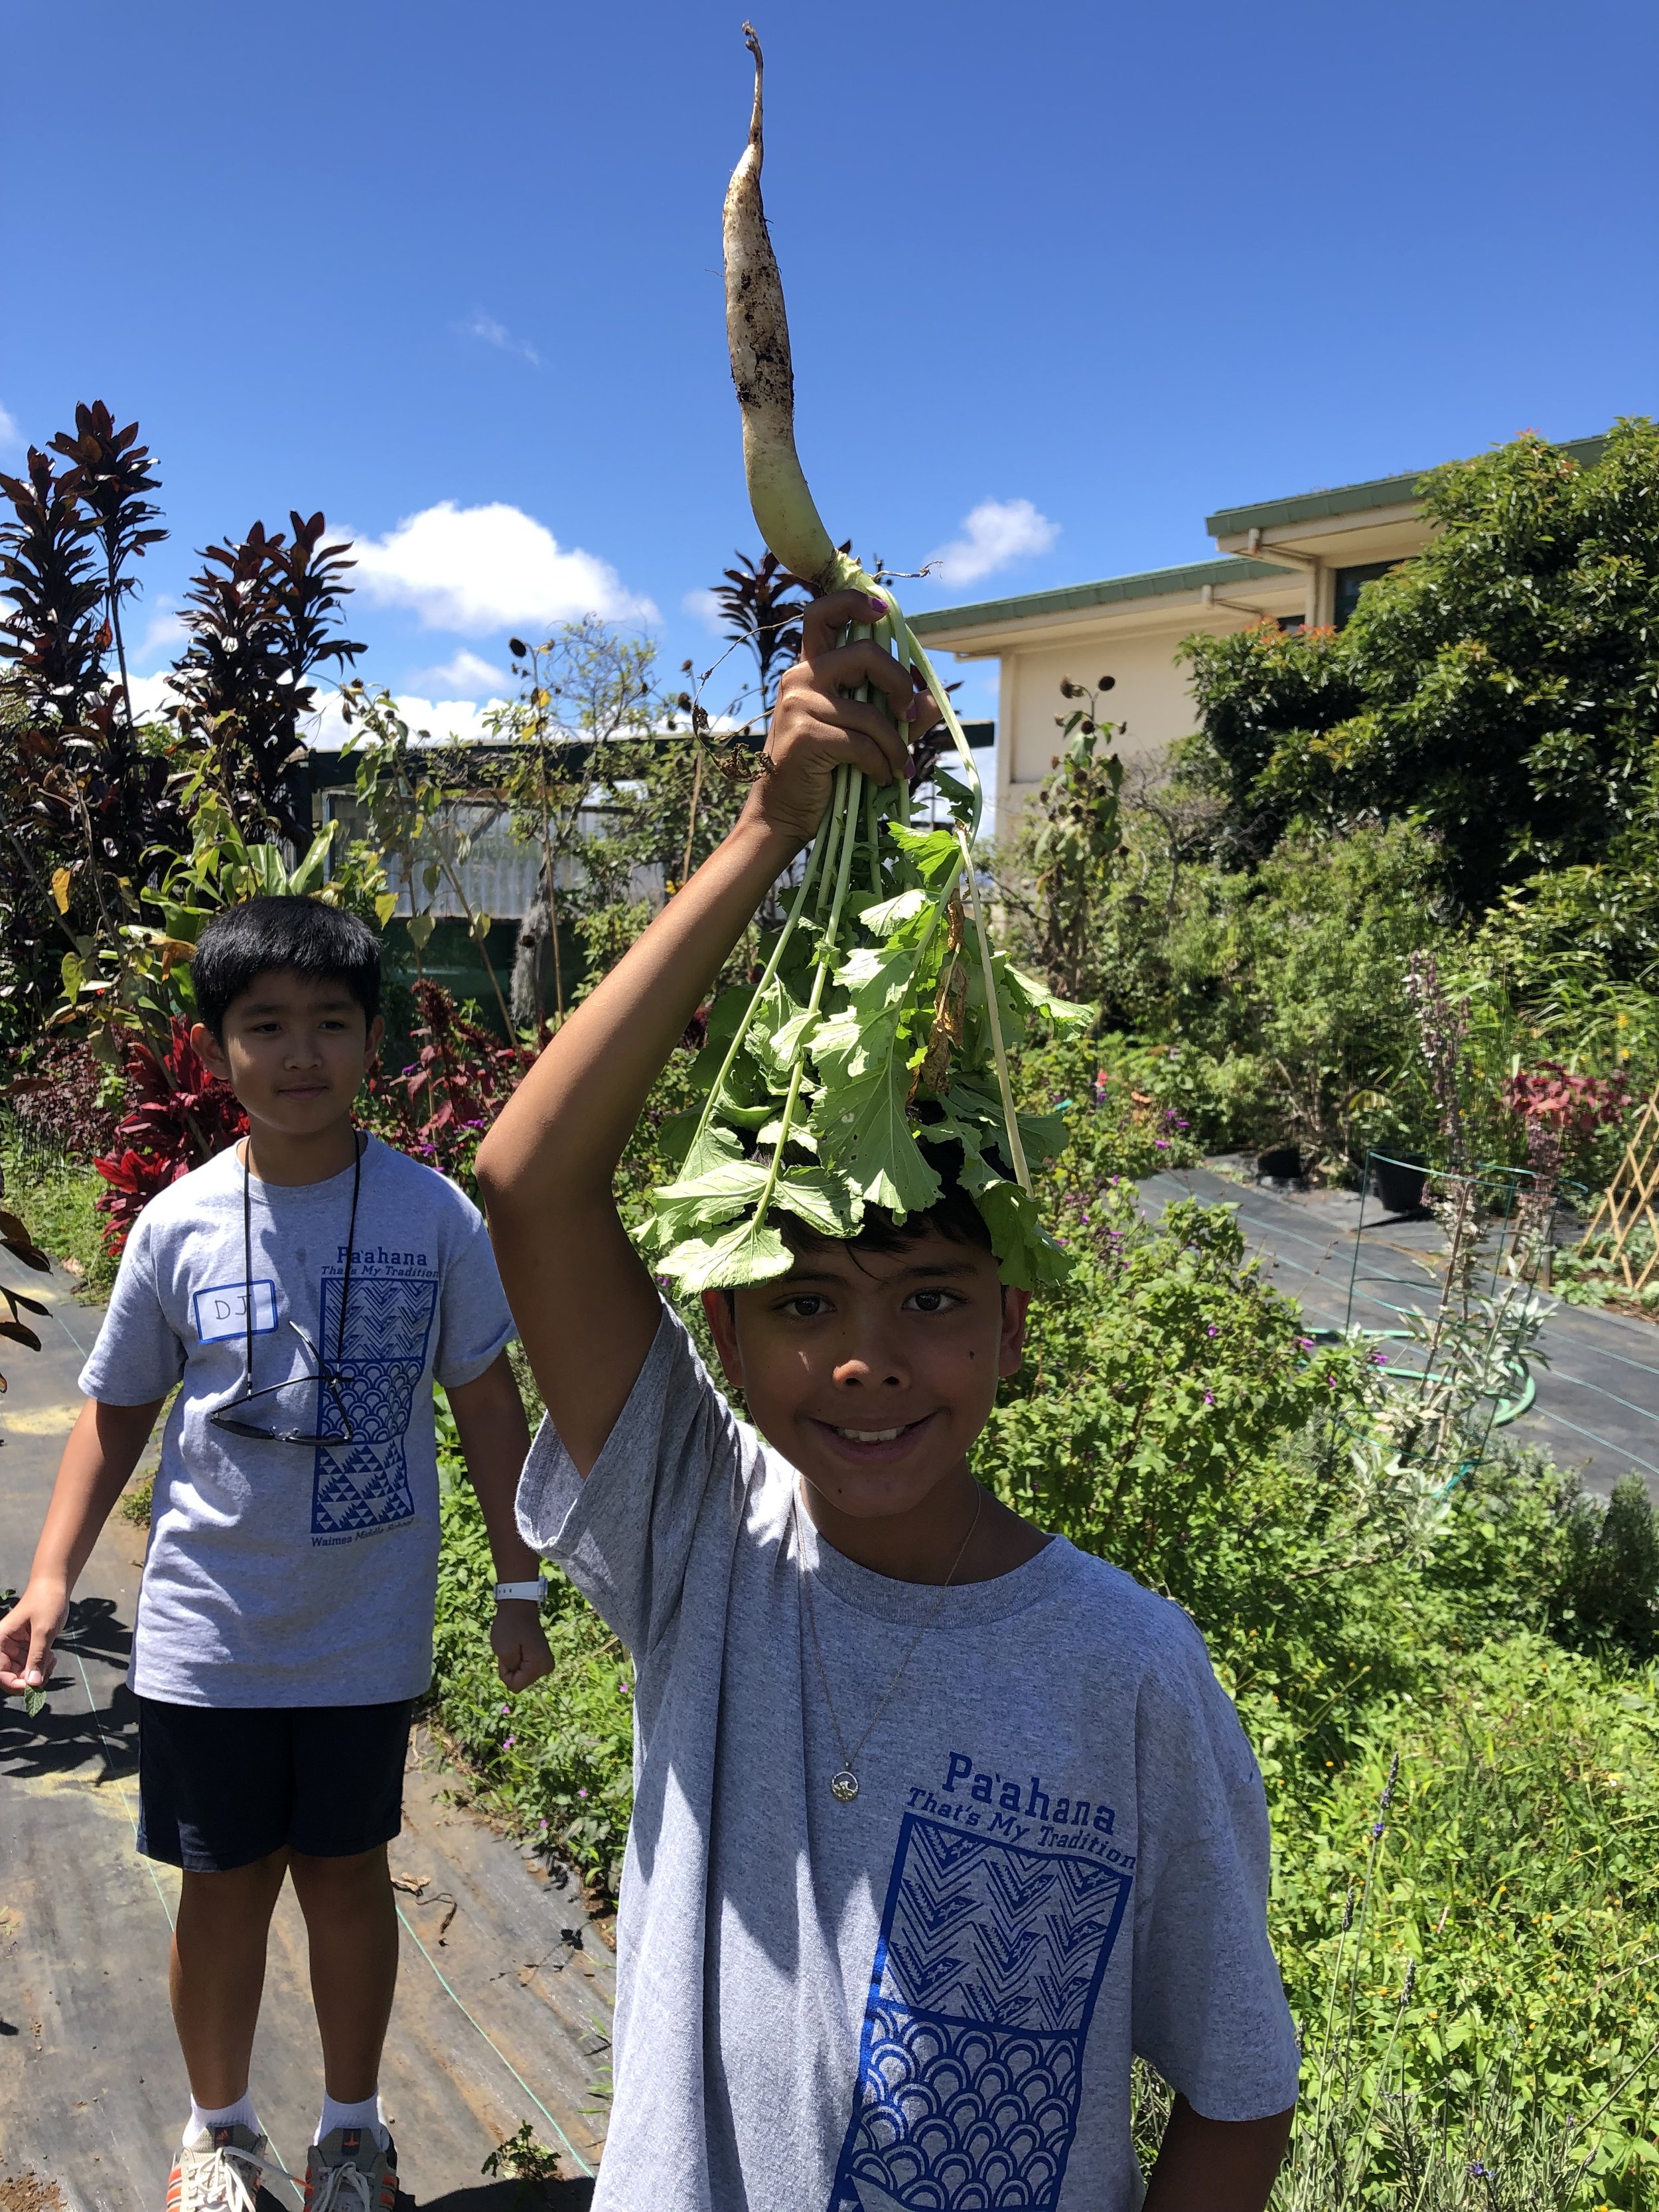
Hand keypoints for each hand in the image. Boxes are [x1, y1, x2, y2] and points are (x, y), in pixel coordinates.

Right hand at [0, 1576, 68, 1696]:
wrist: (55, 1587)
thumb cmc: (46, 1603)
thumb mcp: (43, 1631)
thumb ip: (37, 1657)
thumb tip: (33, 1684)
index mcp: (0, 1641)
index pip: (0, 1673)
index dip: (14, 1684)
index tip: (33, 1686)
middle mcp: (5, 1647)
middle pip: (11, 1676)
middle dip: (29, 1679)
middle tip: (48, 1670)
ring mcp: (16, 1649)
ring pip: (23, 1674)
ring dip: (38, 1673)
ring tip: (52, 1661)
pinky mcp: (28, 1648)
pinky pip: (31, 1666)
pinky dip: (42, 1667)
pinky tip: (52, 1658)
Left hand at [491, 1600, 553, 1692]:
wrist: (519, 1607)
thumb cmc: (509, 1627)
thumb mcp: (503, 1651)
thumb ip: (510, 1672)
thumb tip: (518, 1680)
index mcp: (539, 1666)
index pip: (515, 1686)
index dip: (505, 1673)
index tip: (507, 1654)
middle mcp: (547, 1667)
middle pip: (520, 1683)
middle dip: (511, 1669)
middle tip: (511, 1649)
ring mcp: (546, 1663)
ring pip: (522, 1677)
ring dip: (514, 1664)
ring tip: (515, 1646)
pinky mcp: (542, 1658)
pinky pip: (525, 1670)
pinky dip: (518, 1660)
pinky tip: (519, 1646)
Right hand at [745, 589, 941, 847]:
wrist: (784, 812)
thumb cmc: (823, 770)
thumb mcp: (864, 735)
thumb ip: (897, 714)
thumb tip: (933, 699)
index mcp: (811, 669)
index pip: (823, 614)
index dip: (853, 602)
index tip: (882, 611)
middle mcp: (800, 678)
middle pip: (864, 653)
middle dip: (899, 682)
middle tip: (909, 714)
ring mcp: (799, 704)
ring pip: (870, 711)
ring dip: (896, 744)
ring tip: (901, 767)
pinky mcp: (805, 734)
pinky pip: (862, 743)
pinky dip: (881, 763)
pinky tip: (882, 778)